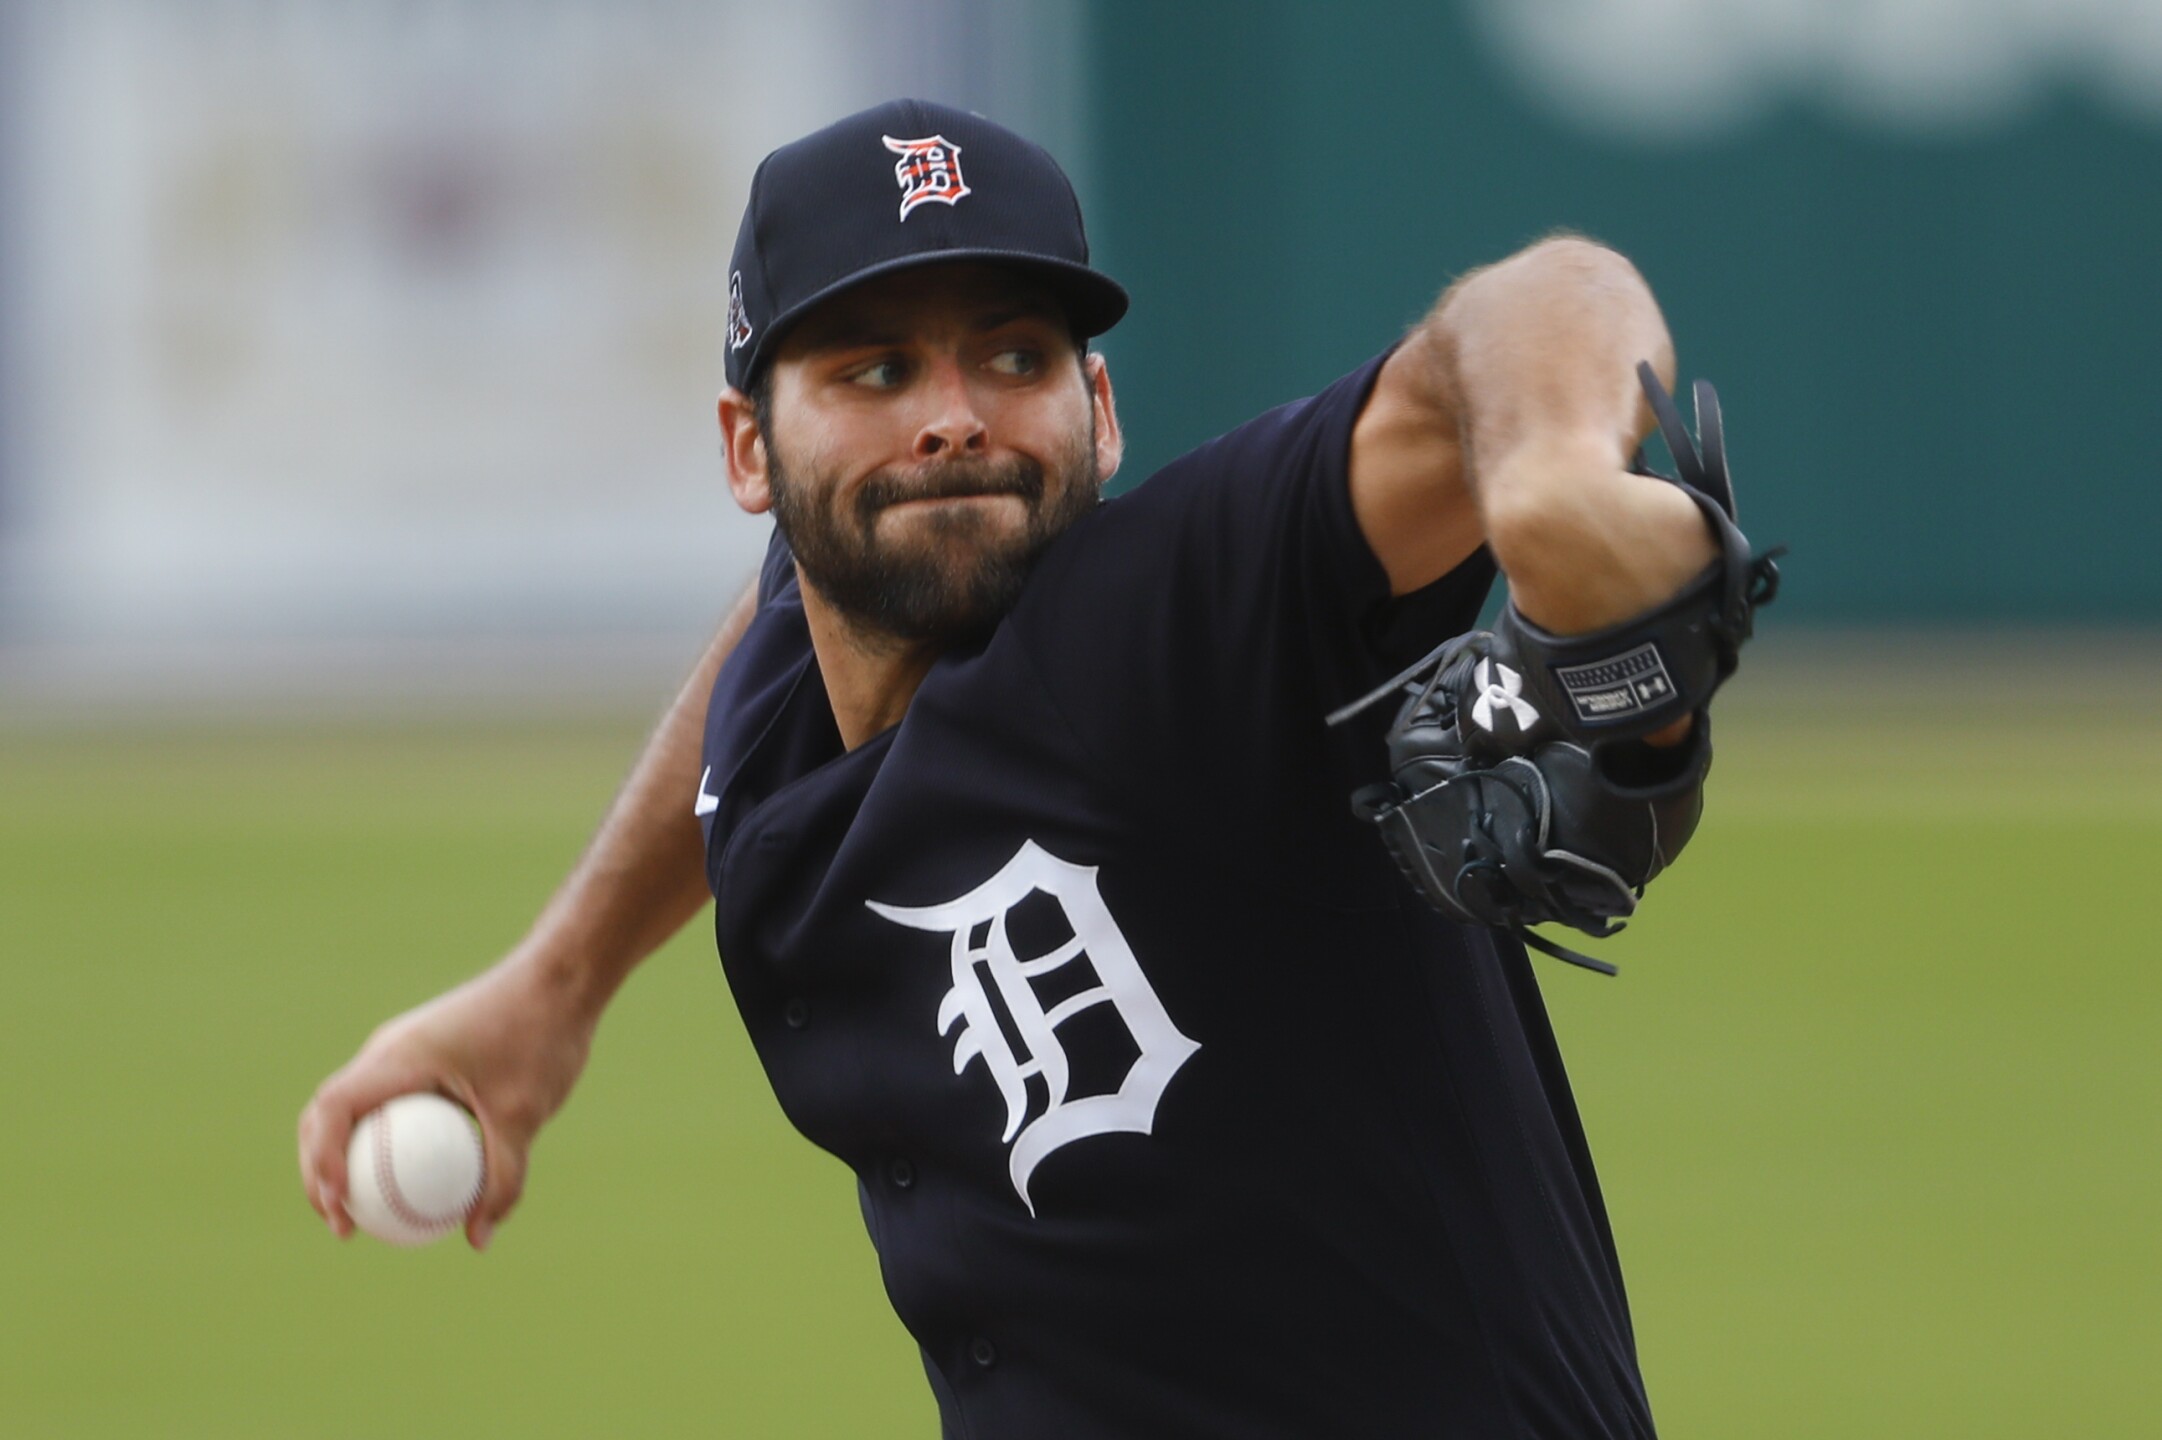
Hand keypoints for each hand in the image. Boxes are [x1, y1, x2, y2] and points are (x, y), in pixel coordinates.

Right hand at [297, 957, 598, 1249]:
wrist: (562, 982)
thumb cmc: (542, 1038)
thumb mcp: (525, 1116)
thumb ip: (503, 1178)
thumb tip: (478, 1241)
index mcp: (398, 1056)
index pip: (332, 1108)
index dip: (322, 1162)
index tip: (341, 1209)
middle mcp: (388, 1050)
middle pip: (326, 1113)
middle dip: (320, 1170)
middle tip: (343, 1224)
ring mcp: (403, 1051)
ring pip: (352, 1108)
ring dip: (343, 1156)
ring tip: (362, 1213)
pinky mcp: (423, 1056)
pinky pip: (387, 1104)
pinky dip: (381, 1141)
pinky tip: (408, 1182)